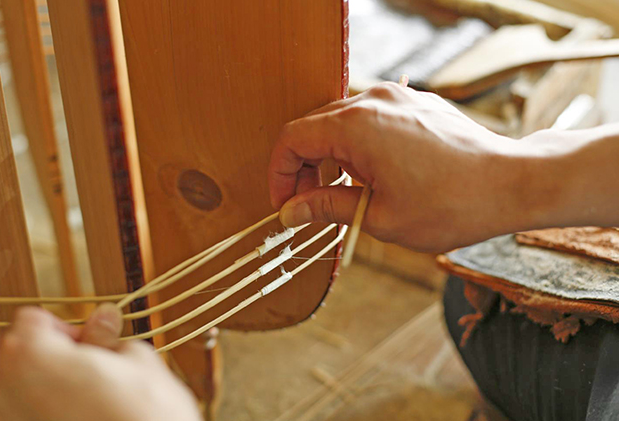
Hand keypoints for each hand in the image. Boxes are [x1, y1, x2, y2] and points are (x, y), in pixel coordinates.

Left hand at [0, 305, 200, 420]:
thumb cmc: (145, 420)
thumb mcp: (136, 363)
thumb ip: (107, 338)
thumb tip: (104, 319)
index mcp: (28, 355)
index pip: (29, 318)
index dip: (63, 326)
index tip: (85, 342)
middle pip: (1, 347)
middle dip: (36, 349)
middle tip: (76, 365)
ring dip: (24, 380)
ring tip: (67, 394)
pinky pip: (2, 414)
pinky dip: (23, 409)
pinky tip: (59, 415)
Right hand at [268, 82, 618, 251]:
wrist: (513, 184)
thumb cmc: (451, 204)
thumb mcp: (379, 216)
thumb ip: (326, 207)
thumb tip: (290, 211)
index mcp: (356, 126)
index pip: (293, 139)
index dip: (280, 173)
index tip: (286, 204)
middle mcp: (373, 101)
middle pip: (313, 127)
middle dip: (302, 167)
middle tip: (307, 204)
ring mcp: (397, 97)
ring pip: (340, 122)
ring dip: (329, 156)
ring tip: (341, 192)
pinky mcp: (415, 104)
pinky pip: (369, 118)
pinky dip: (356, 145)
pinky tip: (370, 175)